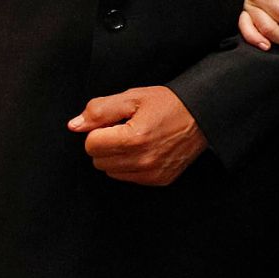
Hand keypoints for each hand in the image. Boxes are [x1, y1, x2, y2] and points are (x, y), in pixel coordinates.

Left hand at [68, 86, 207, 185]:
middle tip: (126, 129)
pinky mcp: (160, 180)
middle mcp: (143, 160)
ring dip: (117, 157)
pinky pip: (129, 178)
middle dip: (106, 144)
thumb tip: (74, 125)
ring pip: (111, 172)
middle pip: (98, 160)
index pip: (90, 144)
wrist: (203, 115)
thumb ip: (100, 110)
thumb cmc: (169, 103)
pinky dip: (131, 166)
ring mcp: (152, 173)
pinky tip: (147, 150)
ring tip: (137, 140)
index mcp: (134, 138)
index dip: (99, 130)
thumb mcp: (133, 97)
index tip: (115, 122)